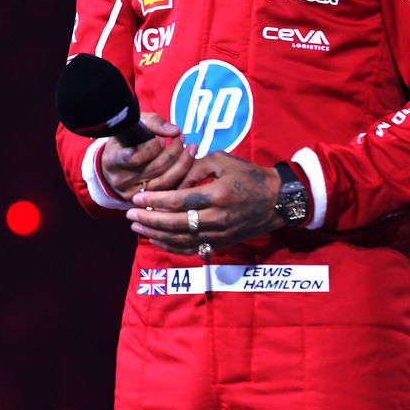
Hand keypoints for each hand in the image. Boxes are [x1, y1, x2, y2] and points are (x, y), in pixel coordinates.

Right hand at [99, 113, 197, 200]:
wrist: (115, 166)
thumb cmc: (126, 141)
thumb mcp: (133, 126)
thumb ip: (153, 123)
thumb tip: (174, 130)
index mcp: (112, 160)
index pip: (133, 157)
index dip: (151, 148)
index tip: (162, 139)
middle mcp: (121, 180)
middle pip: (154, 169)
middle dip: (173, 152)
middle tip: (181, 138)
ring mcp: (134, 193)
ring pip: (165, 182)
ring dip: (182, 164)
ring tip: (190, 148)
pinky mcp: (147, 202)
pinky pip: (170, 190)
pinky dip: (183, 177)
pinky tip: (189, 164)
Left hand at [124, 151, 284, 254]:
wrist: (279, 200)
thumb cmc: (250, 175)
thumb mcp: (222, 160)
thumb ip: (194, 168)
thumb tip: (172, 183)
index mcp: (218, 195)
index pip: (179, 200)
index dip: (155, 200)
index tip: (137, 197)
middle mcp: (218, 218)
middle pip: (176, 223)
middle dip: (149, 219)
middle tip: (130, 214)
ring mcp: (221, 234)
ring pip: (182, 239)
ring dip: (156, 234)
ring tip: (137, 227)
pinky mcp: (222, 243)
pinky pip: (193, 249)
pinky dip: (172, 247)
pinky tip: (156, 240)